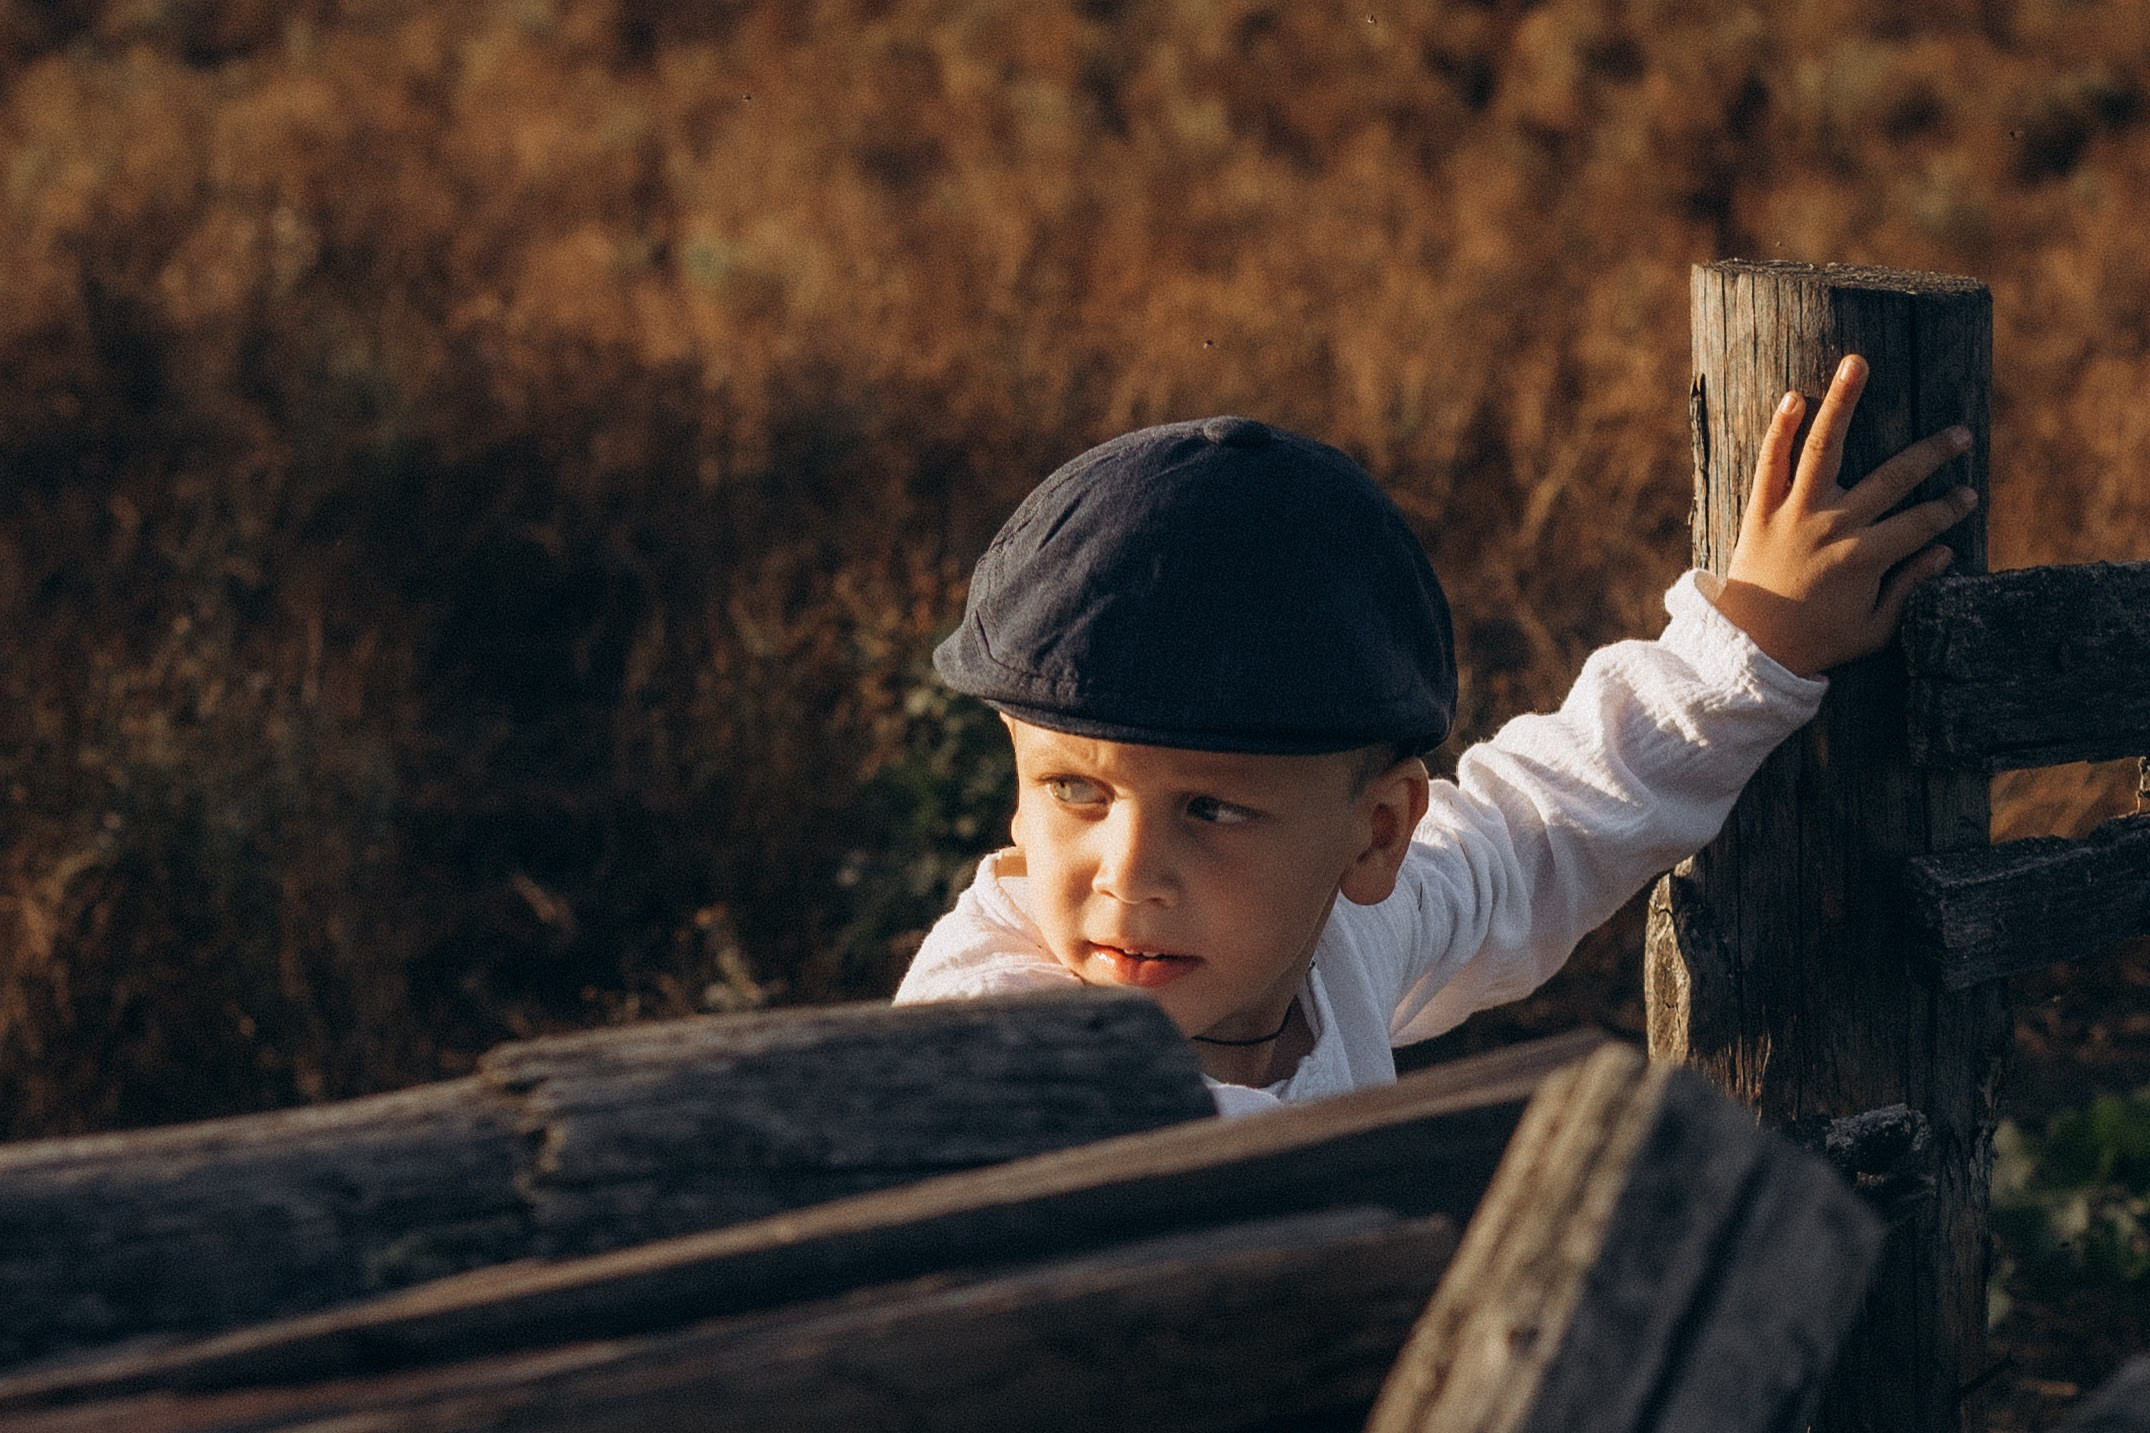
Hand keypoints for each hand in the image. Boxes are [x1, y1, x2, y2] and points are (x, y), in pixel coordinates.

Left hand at [1710, 353, 1978, 676]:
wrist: (1746, 647)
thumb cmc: (1813, 641)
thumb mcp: (1873, 630)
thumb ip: (1909, 590)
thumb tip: (1944, 552)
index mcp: (1864, 558)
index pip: (1922, 522)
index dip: (1949, 508)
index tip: (1968, 493)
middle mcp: (1833, 527)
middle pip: (1893, 478)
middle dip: (1932, 454)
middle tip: (1960, 434)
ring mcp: (1795, 513)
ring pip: (1823, 447)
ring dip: (1844, 402)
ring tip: (1858, 362)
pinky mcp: (1760, 509)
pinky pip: (1769, 462)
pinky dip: (1779, 428)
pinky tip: (1794, 395)